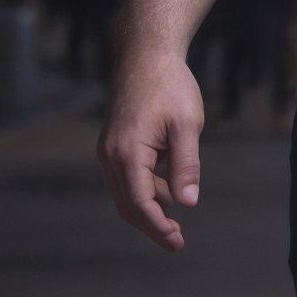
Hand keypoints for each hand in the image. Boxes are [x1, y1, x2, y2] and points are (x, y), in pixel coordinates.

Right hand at [98, 55, 204, 252]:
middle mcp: (110, 155)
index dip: (159, 227)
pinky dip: (144, 188)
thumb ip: (186, 166)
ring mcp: (108, 149)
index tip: (178, 243)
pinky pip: (125, 177)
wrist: (146, 53)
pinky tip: (167, 186)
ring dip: (149, 206)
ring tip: (178, 211)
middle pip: (128, 205)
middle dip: (153, 224)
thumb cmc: (170, 86)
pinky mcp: (113, 142)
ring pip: (125, 192)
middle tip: (177, 240)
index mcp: (127, 154)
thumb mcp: (187, 125)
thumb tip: (188, 203)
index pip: (141, 205)